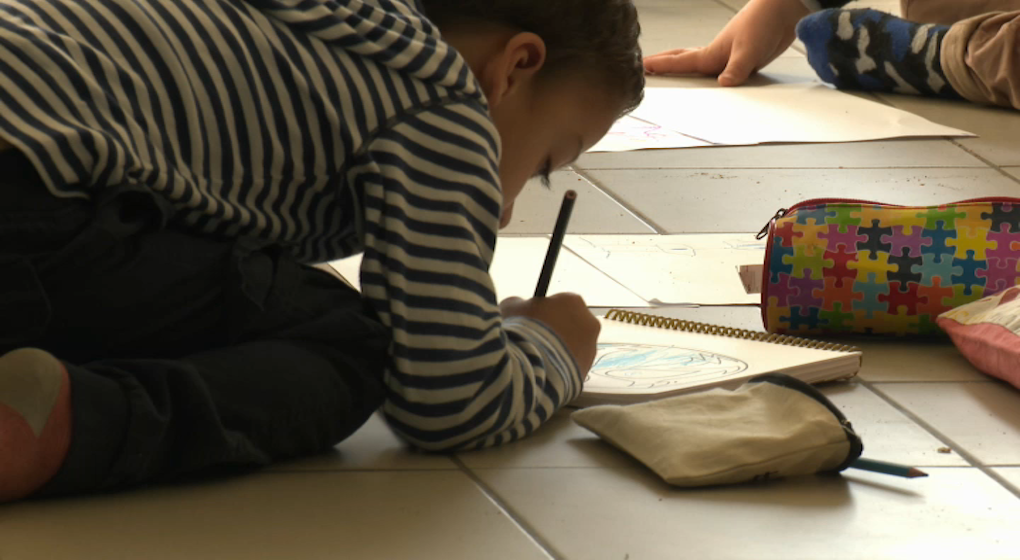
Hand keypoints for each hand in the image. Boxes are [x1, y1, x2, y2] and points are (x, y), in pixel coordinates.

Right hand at [501, 294, 600, 376]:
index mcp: (573, 301)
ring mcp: (590, 349)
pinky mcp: (585, 372)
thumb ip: (519, 303)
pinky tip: (542, 371)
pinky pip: (569, 367)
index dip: (543, 311)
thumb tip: (519, 305)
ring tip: (535, 358)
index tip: (530, 320)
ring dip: (557, 351)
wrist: (530, 368)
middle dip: (554, 331)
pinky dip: (558, 368)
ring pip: (571, 347)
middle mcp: (589, 322)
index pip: (560, 302)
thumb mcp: (510, 307)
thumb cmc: (521, 330)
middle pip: (570, 324)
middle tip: (533, 340)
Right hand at [643, 0, 808, 85]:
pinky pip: (719, 69)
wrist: (782, 9)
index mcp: (712, 53)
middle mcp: (716, 54)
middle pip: (685, 59)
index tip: (642, 67)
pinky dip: (709, 73)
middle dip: (665, 62)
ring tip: (671, 69)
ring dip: (684, 65)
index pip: (681, 62)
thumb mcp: (749, 50)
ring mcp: (728, 56)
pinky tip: (713, 77)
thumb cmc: (762, 23)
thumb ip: (736, 69)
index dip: (662, 66)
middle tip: (647, 65)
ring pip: (701, 63)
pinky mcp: (742, 59)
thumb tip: (724, 84)